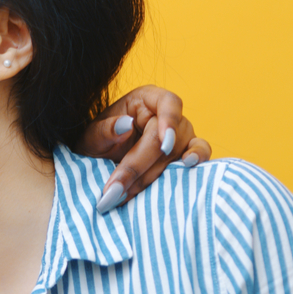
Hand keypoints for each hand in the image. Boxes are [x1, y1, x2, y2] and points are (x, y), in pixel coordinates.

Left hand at [74, 85, 211, 212]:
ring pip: (177, 155)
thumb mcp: (92, 136)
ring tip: (126, 193)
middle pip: (167, 139)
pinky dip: (197, 165)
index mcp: (146, 100)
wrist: (101, 161)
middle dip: (139, 166)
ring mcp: (180, 135)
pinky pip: (199, 156)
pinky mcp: (185, 153)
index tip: (164, 144)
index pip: (168, 102)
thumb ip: (105, 130)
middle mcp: (167, 115)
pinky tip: (185, 171)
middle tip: (116, 188)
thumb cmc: (98, 142)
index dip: (170, 121)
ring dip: (152, 177)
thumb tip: (126, 125)